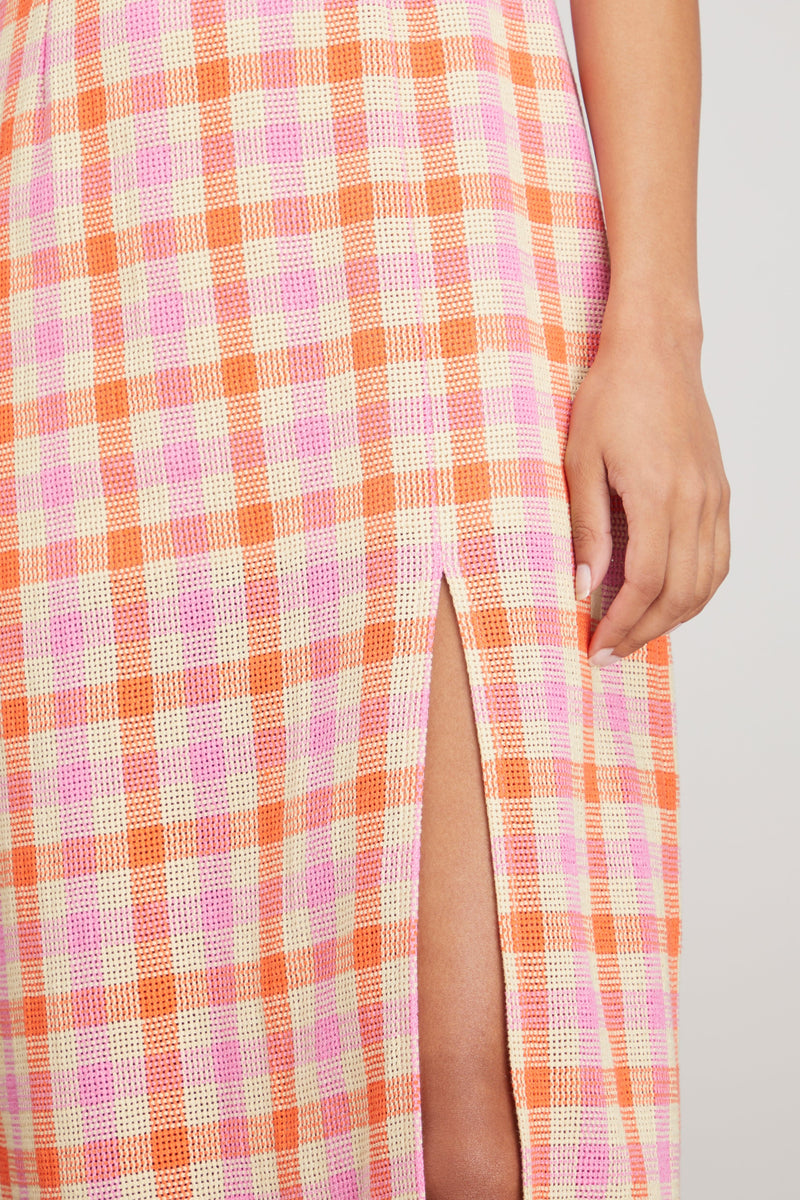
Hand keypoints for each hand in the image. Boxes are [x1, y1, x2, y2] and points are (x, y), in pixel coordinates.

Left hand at [564, 316, 730, 665]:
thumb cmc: (611, 397)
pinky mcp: (719, 492)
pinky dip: (697, 590)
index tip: (596, 646)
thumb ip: (586, 528)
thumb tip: (583, 586)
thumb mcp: (581, 462)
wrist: (656, 352)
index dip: (621, 623)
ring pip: (706, 581)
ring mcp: (714, 498)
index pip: (645, 583)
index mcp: (658, 496)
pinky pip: (718, 557)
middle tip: (610, 650)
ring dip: (672, 618)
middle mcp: (695, 502)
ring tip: (636, 634)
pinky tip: (669, 600)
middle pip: (679, 593)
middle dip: (644, 631)